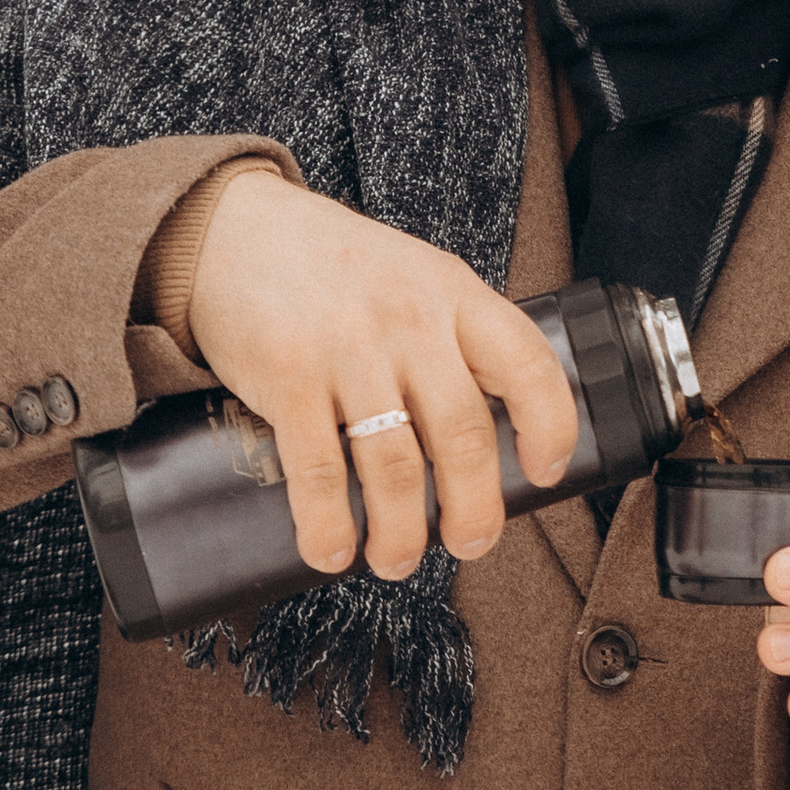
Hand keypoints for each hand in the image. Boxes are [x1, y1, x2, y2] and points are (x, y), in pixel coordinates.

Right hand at [184, 178, 582, 583]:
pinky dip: (328, 525)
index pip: (528, 363)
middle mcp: (410, 320)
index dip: (551, 426)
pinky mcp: (287, 376)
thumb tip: (486, 434)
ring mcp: (348, 349)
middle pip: (464, 434)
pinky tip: (331, 550)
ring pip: (395, 467)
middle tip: (470, 543)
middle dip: (474, 508)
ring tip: (397, 560)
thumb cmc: (336, 267)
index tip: (545, 471)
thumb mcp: (415, 278)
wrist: (238, 230)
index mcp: (454, 294)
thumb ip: (452, 338)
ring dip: (402, 533)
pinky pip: (318, 470)